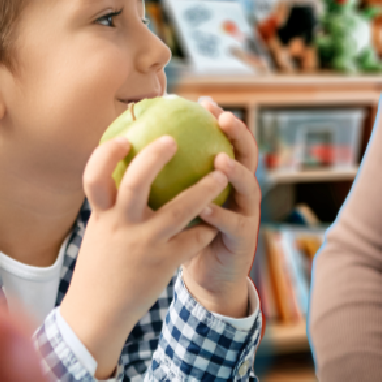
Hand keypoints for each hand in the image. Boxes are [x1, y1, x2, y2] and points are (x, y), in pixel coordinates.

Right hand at [65, 133, 230, 375]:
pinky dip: (207, 229)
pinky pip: (194, 239)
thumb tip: (123, 172)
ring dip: (204, 189)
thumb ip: (112, 206)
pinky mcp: (164, 264)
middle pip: (136, 183)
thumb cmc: (102, 267)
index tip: (123, 136)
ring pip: (179, 210)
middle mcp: (120, 227)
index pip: (95, 177)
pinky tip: (217, 223)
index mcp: (101, 217)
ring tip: (222, 174)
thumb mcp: (100, 232)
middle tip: (174, 139)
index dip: (106, 154)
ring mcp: (144, 245)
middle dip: (155, 157)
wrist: (97, 313)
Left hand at [176, 98, 262, 316]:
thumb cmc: (186, 238)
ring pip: (247, 189)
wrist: (209, 279)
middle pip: (247, 157)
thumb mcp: (178, 206)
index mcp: (225, 182)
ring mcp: (245, 216)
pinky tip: (205, 209)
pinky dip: (219, 215)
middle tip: (224, 118)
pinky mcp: (242, 241)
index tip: (205, 102)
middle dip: (239, 135)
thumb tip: (134, 148)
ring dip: (235, 172)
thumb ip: (168, 181)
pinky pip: (231, 225)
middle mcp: (240, 194)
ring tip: (219, 159)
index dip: (220, 122)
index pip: (227, 144)